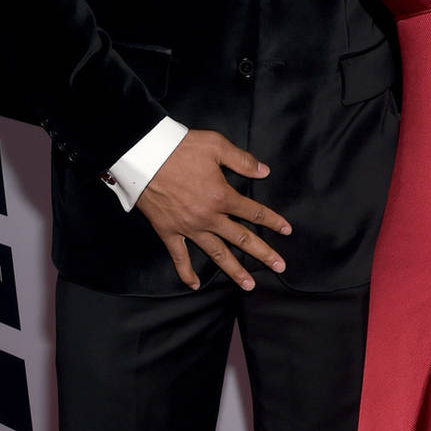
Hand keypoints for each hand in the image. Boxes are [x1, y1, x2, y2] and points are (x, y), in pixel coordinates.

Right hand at [137, 128, 290, 291]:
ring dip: (234, 270)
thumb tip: (264, 171)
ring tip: (249, 285)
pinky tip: (195, 285)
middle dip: (263, 253)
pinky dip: (186, 272)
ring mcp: (189, 228)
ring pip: (216, 253)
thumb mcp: (216, 145)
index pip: (254, 212)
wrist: (144, 157)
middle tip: (280, 266)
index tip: (287, 230)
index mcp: (222, 197)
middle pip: (242, 239)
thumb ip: (242, 160)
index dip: (272, 221)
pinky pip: (179, 257)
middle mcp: (209, 217)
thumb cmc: (179, 148)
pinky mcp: (168, 232)